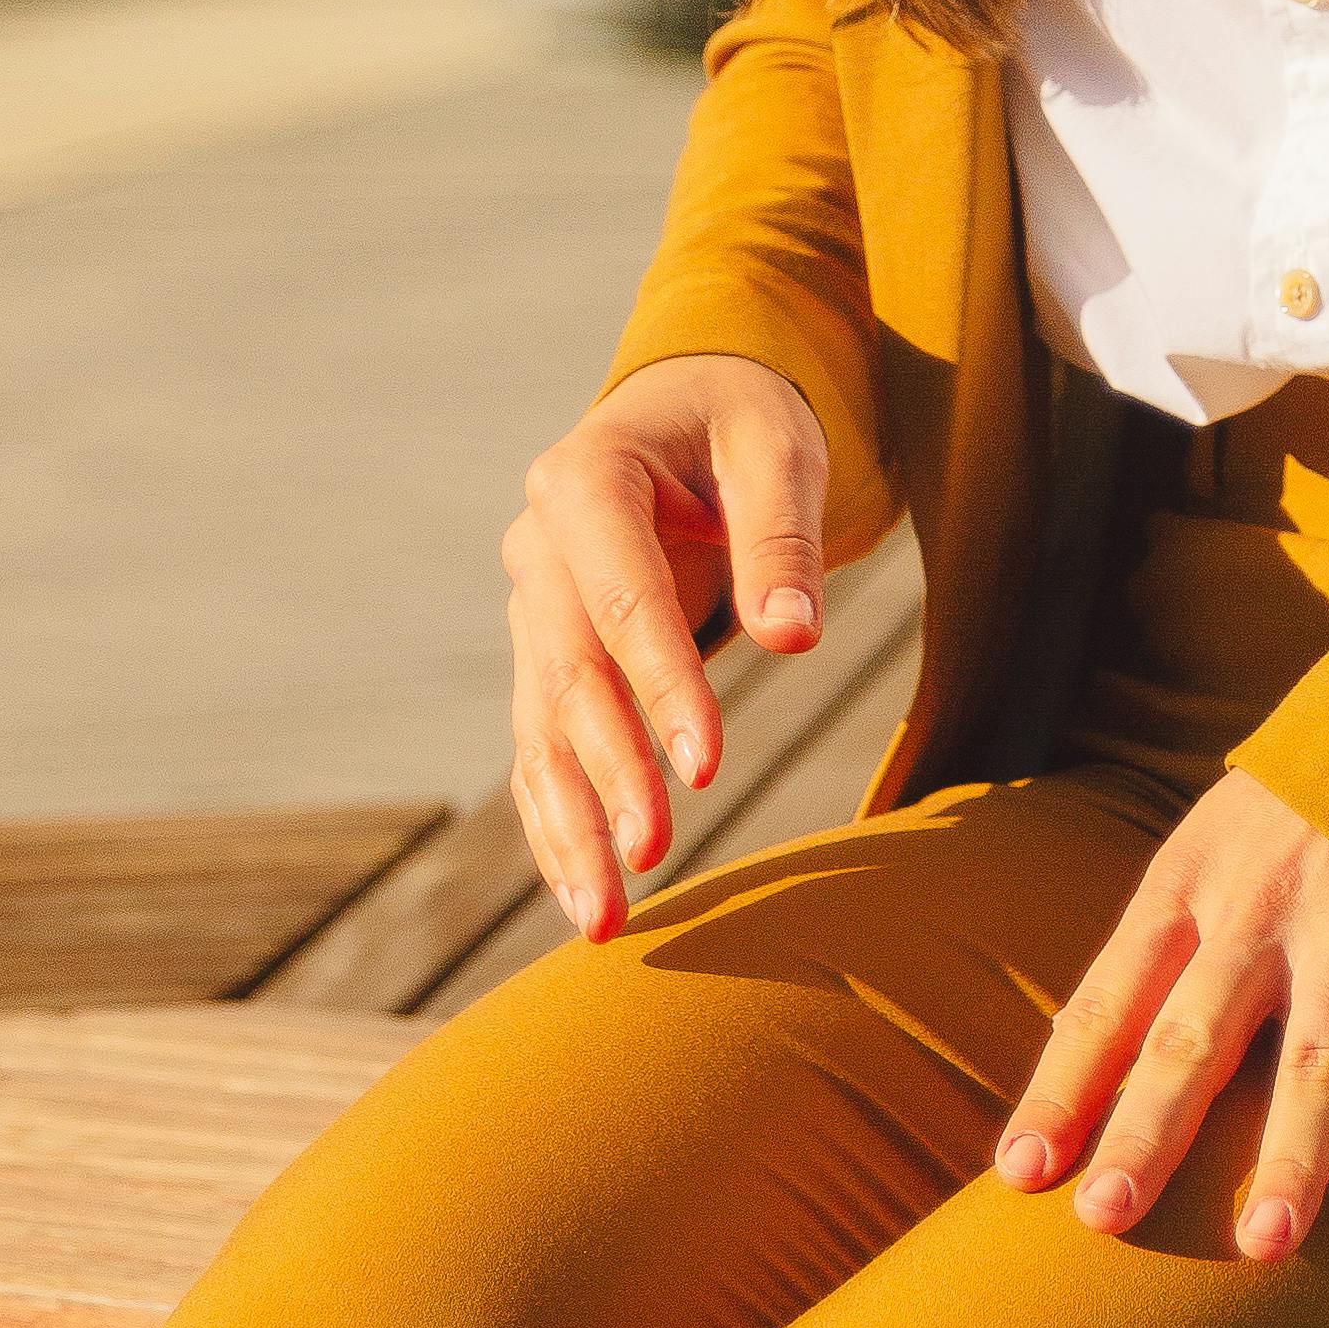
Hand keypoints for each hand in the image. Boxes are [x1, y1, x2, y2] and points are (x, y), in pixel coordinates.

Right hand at [501, 354, 828, 939]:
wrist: (686, 408)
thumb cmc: (741, 421)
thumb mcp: (779, 445)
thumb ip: (782, 535)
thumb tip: (794, 635)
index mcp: (585, 477)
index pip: (621, 595)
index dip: (661, 682)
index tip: (706, 768)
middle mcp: (539, 548)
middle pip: (567, 674)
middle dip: (608, 772)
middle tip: (652, 855)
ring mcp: (534, 608)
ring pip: (540, 730)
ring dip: (570, 826)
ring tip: (605, 919)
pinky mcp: (548, 658)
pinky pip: (541, 749)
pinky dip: (560, 824)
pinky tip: (585, 896)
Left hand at [995, 769, 1328, 1260]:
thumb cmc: (1286, 818)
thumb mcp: (1202, 856)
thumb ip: (1158, 956)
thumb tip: (1083, 1076)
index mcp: (1184, 888)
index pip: (1108, 1002)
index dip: (1064, 1089)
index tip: (1021, 1175)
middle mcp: (1257, 910)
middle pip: (1194, 1034)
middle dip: (1148, 1128)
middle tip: (1106, 1216)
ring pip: (1316, 1055)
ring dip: (1292, 1152)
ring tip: (1266, 1245)